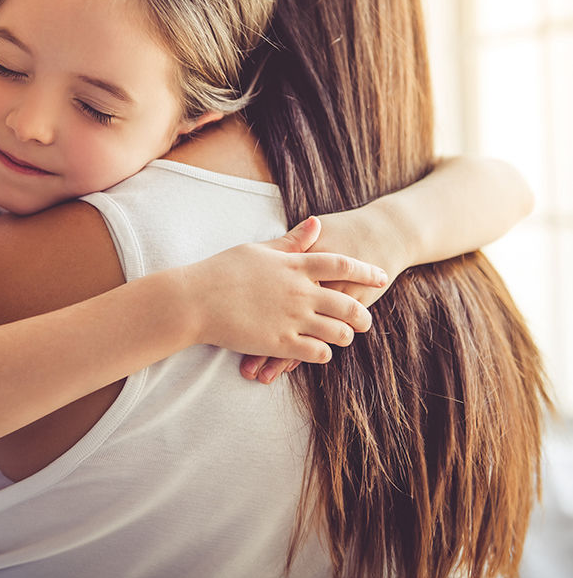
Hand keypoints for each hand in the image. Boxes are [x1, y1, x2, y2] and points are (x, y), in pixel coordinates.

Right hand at [186, 215, 386, 369]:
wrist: (195, 299)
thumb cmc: (223, 270)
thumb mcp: (260, 249)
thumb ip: (292, 241)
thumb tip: (317, 224)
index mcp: (295, 265)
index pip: (341, 264)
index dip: (365, 271)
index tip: (382, 277)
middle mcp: (299, 291)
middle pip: (347, 302)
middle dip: (362, 313)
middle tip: (367, 320)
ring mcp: (292, 318)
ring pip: (337, 331)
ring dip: (345, 335)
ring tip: (345, 337)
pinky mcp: (279, 343)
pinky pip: (316, 353)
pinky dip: (324, 354)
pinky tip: (321, 352)